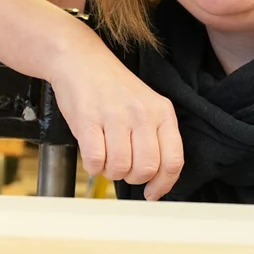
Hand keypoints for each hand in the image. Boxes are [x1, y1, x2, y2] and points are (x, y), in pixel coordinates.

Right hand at [50, 44, 183, 199]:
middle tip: (122, 169)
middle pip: (146, 168)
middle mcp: (142, 114)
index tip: (152, 193)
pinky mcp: (88, 120)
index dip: (163, 185)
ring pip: (120, 168)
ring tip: (105, 158)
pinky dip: (92, 167)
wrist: (80, 60)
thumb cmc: (111, 88)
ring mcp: (115, 116)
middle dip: (132, 178)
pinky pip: (95, 161)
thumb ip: (154, 137)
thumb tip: (156, 179)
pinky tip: (92, 155)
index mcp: (162, 111)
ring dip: (110, 172)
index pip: (173, 160)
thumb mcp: (144, 106)